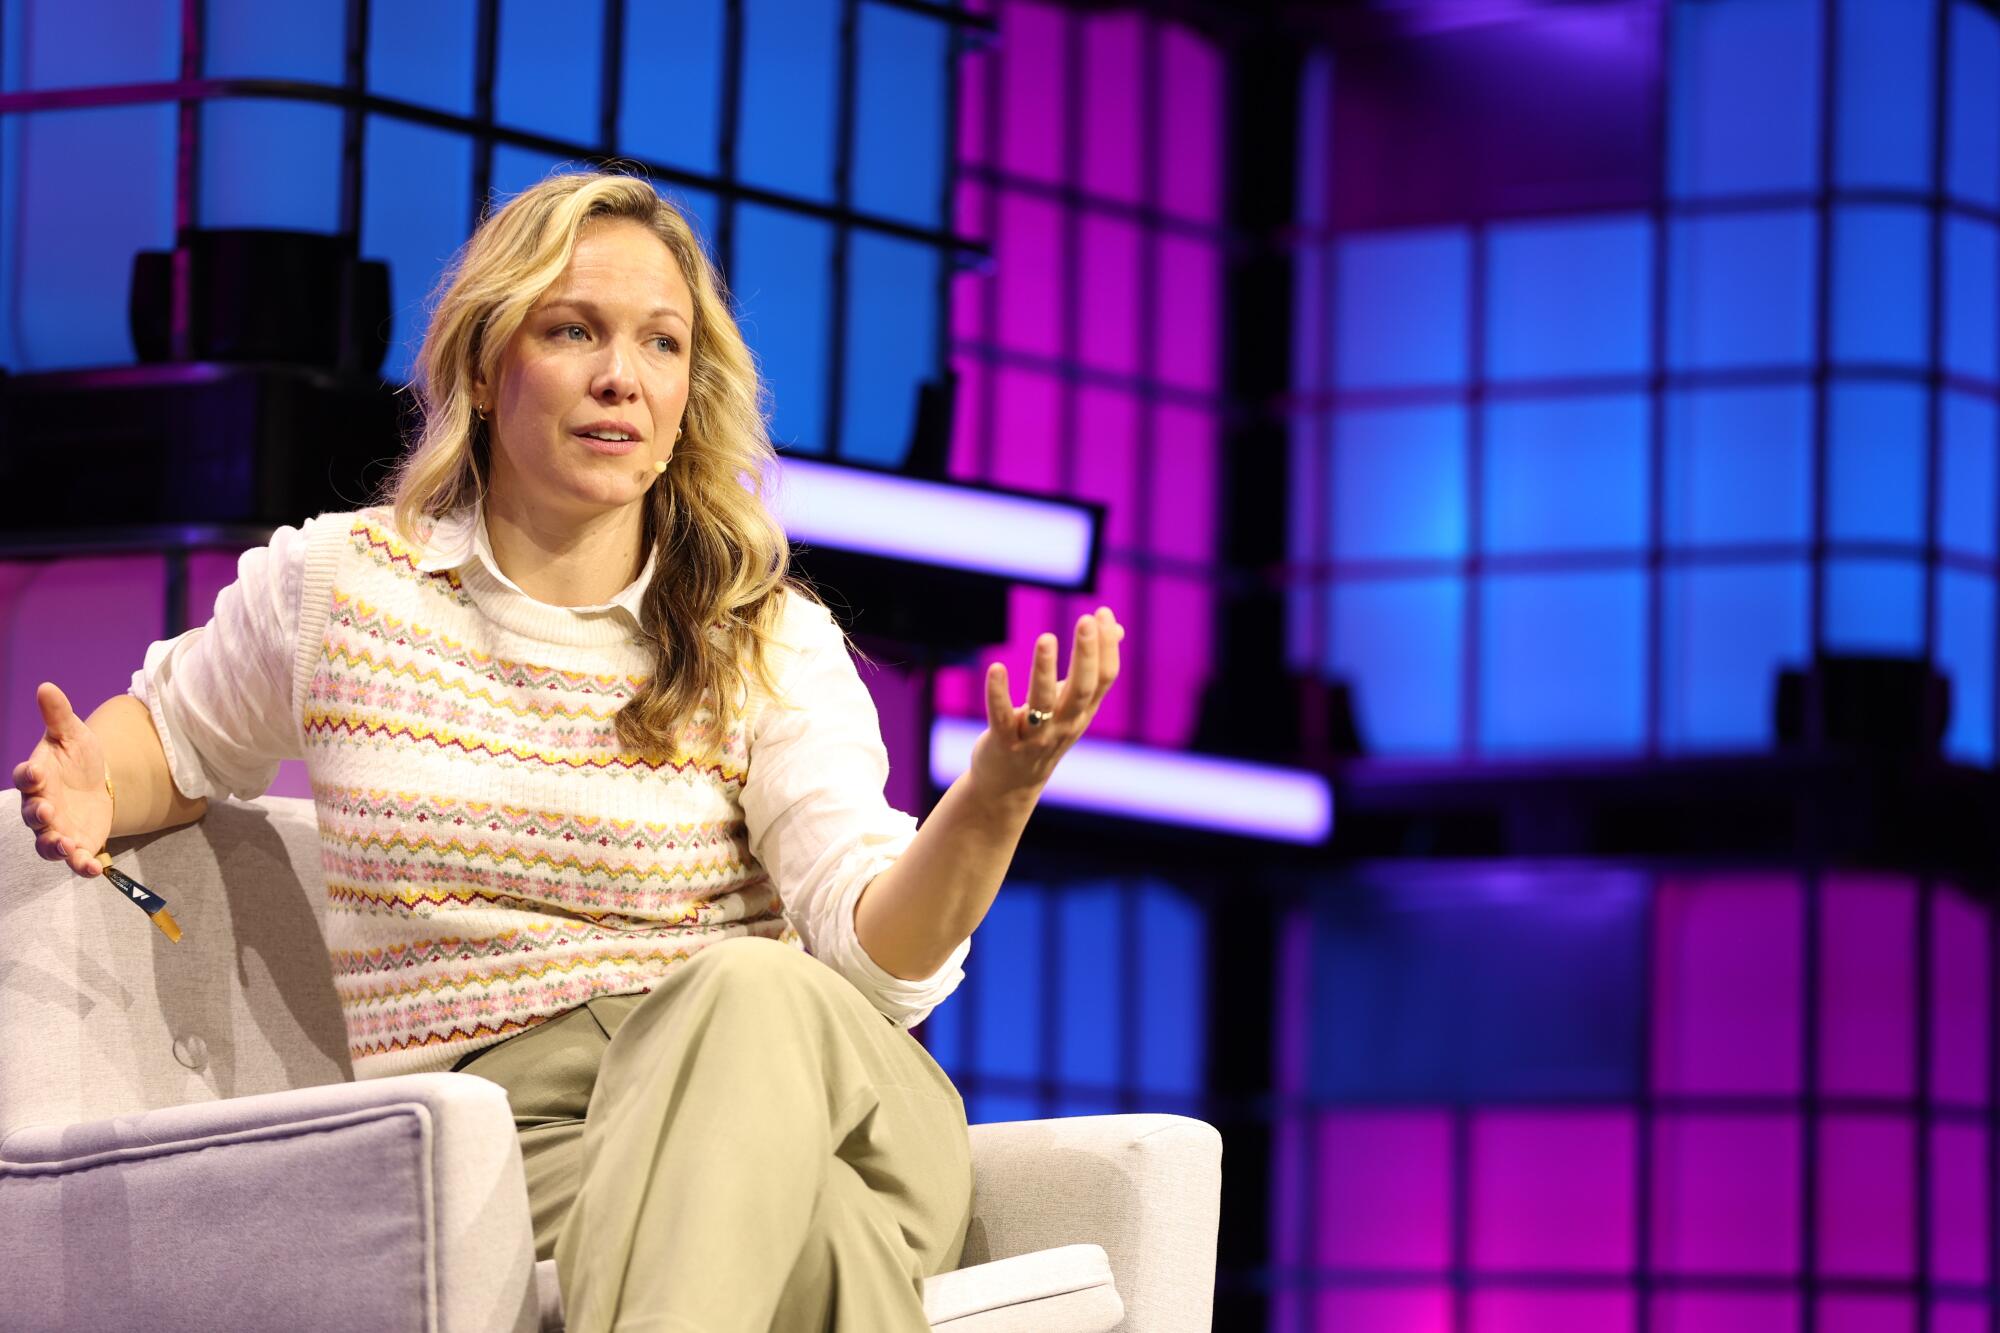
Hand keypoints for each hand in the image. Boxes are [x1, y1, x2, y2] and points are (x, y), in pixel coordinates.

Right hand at [13, 682, 112, 878]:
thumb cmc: (77, 756)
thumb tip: (46, 686)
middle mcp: (42, 806)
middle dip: (39, 816)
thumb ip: (58, 715)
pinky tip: (95, 868)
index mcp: (37, 777)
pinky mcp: (78, 843)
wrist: (98, 781)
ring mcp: (57, 828)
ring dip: (55, 847)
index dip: (28, 776)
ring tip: (67, 846)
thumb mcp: (73, 734)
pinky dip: (82, 865)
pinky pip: (75, 859)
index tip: (36, 771)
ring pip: (48, 844)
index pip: (24, 777)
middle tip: (49, 813)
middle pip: (32, 815)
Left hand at [972, 605, 1124, 800]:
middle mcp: (1064, 725)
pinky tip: (996, 668)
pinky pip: (1002, 717)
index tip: (1101, 612)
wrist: (1010, 785)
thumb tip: (1117, 628)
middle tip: (1085, 620)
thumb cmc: (1043, 733)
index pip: (1103, 679)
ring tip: (1046, 638)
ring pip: (1043, 702)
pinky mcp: (1005, 743)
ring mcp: (1035, 737)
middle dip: (1085, 655)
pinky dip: (999, 694)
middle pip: (1081, 689)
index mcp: (1082, 713)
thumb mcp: (1071, 703)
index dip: (1106, 647)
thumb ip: (1091, 668)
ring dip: (1045, 670)